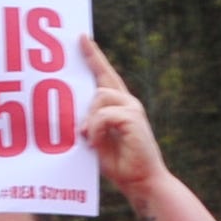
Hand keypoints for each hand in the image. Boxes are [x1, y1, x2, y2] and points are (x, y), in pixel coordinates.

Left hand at [80, 39, 167, 193]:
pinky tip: (95, 143)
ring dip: (89, 119)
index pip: (105, 76)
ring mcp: (132, 108)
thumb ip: (89, 125)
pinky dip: (95, 129)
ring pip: (99, 97)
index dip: (94, 57)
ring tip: (89, 139)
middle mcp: (128, 103)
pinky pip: (103, 114)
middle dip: (91, 58)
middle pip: (103, 78)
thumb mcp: (97, 141)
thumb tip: (77, 119)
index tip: (82, 38)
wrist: (142, 181)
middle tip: (78, 38)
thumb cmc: (120, 165)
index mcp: (120, 107)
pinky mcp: (133, 117)